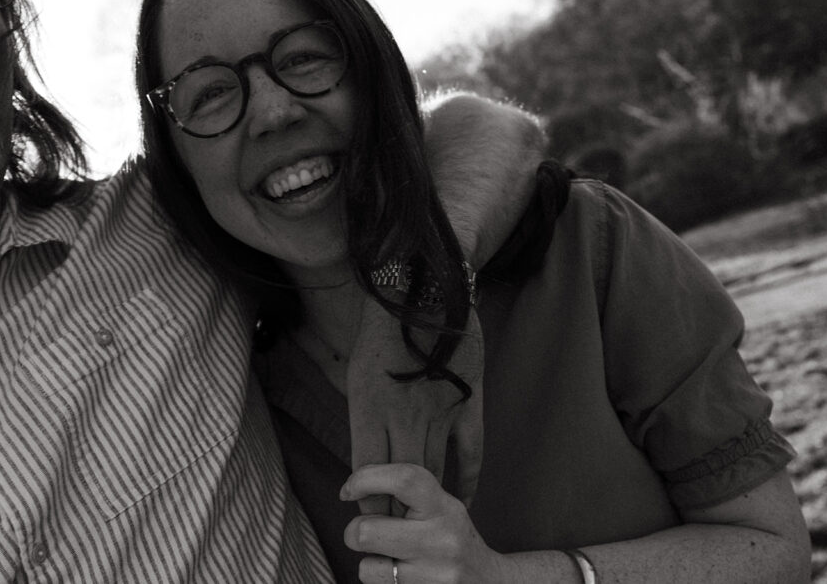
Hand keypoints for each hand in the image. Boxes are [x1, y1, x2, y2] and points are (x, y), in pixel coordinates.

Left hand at [342, 463, 510, 583]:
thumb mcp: (443, 507)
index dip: (365, 478)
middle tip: (369, 531)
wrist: (489, 583)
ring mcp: (433, 577)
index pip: (403, 479)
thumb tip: (358, 484)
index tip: (348, 489)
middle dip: (356, 531)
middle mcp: (441, 541)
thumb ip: (409, 495)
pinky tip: (403, 576)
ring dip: (371, 563)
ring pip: (367, 567)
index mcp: (444, 508)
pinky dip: (381, 582)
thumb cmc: (454, 539)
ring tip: (393, 558)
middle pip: (366, 531)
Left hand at [347, 297, 483, 514]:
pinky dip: (468, 481)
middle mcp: (402, 416)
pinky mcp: (468, 405)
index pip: (365, 472)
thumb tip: (366, 459)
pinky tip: (465, 500)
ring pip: (432, 473)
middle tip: (394, 538)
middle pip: (397, 482)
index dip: (365, 500)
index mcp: (368, 408)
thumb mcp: (356, 374)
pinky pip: (470, 454)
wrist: (424, 288)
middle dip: (393, 515)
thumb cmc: (382, 329)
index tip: (365, 516)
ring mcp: (439, 412)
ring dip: (426, 505)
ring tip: (422, 529)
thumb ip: (363, 418)